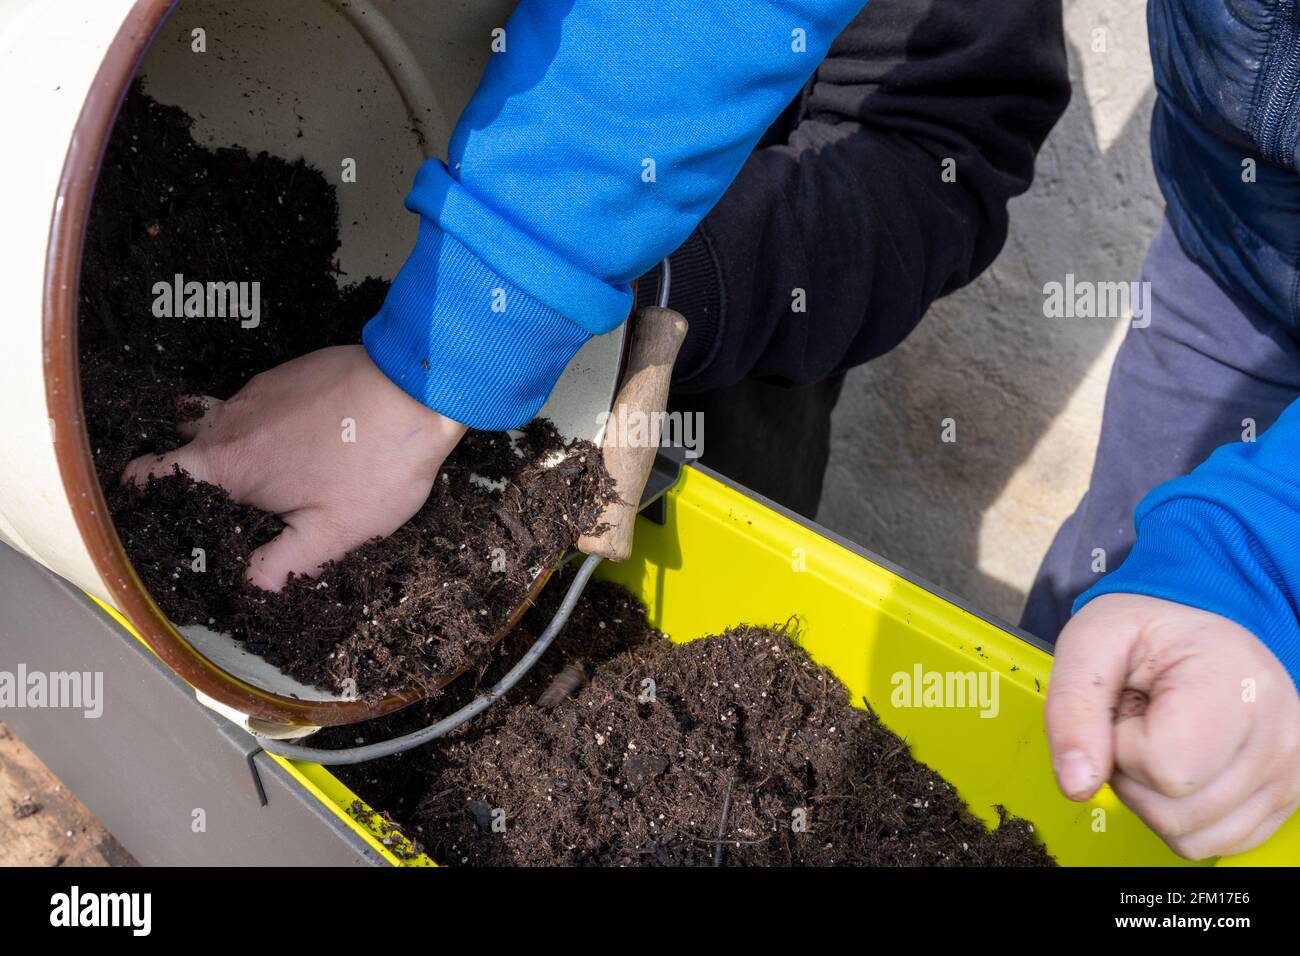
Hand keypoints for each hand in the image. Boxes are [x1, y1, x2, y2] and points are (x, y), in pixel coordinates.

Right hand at [122, 345, 466, 590]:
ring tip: (256, 479)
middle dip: (188, 476)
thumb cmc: (377, 462)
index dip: (142, 495)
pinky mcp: (286, 376)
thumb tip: (246, 588)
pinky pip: (253, 405)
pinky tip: (294, 446)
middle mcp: (230, 421)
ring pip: (219, 422)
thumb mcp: (334, 532)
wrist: (416, 388)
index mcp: (229, 464)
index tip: (152, 514)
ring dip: (226, 449)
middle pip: (183, 448)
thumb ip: (282, 565)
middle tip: (217, 507)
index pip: (152, 474)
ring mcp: (257, 392)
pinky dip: (258, 426)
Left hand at [1045, 593, 1299, 858]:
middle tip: (1139, 721)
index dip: (1122, 743)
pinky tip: (1181, 766)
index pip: (1165, 768)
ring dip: (1152, 798)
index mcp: (1237, 686)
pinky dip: (1180, 815)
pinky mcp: (1284, 800)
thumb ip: (1072, 709)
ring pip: (1190, 837)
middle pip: (1174, 812)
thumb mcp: (1091, 642)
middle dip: (1131, 773)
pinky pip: (1212, 842)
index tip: (1128, 705)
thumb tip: (1076, 784)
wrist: (1197, 624)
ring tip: (1159, 740)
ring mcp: (1286, 774)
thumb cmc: (1147, 631)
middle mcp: (1278, 737)